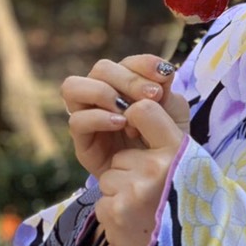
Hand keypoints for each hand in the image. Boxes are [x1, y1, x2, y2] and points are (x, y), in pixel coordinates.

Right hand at [61, 54, 188, 178]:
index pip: (127, 62)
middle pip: (101, 69)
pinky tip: (121, 124)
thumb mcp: (173, 115)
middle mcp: (102, 95)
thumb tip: (161, 72)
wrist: (160, 182)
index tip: (165, 75)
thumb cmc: (165, 144)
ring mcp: (87, 116)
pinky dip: (98, 118)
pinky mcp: (82, 141)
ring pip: (73, 87)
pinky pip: (77, 120)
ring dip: (103, 93)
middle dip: (128, 80)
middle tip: (152, 96)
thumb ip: (166, 91)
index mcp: (126, 85)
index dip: (144, 63)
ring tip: (127, 111)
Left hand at [94, 100, 186, 245]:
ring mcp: (134, 191)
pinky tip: (135, 223)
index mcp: (179, 151)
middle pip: (122, 154)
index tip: (140, 135)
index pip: (143, 109)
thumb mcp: (190, 166)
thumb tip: (136, 103)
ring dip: (121, 192)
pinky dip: (114, 211)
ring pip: (110, 176)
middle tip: (153, 195)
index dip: (135, 119)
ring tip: (146, 211)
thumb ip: (165, 137)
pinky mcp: (114, 211)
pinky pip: (103, 199)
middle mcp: (157, 168)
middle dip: (130, 172)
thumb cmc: (188, 208)